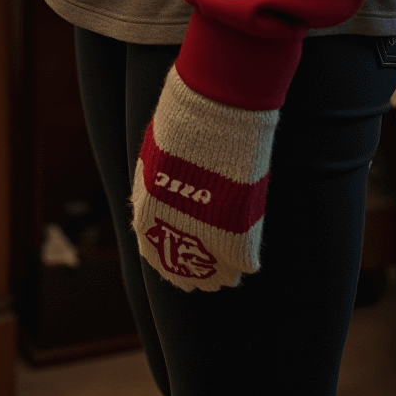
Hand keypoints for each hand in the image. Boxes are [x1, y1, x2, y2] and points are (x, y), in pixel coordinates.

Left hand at [131, 65, 278, 292]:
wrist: (211, 116)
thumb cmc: (182, 125)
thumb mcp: (156, 155)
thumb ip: (156, 186)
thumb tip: (162, 200)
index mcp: (147, 217)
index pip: (157, 256)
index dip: (173, 257)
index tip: (188, 251)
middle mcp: (173, 238)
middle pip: (187, 276)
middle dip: (199, 270)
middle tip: (212, 264)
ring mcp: (205, 242)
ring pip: (218, 279)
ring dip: (224, 270)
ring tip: (232, 259)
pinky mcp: (237, 241)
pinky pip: (244, 264)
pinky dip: (247, 255)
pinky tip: (248, 244)